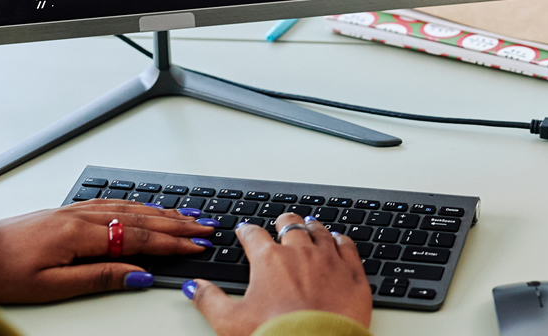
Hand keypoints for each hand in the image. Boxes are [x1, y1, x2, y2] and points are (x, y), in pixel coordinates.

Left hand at [0, 199, 213, 302]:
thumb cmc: (4, 272)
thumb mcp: (53, 286)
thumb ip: (99, 277)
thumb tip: (137, 274)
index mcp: (79, 234)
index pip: (138, 237)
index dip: (171, 242)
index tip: (196, 245)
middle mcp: (80, 216)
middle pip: (140, 218)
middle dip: (176, 224)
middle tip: (205, 227)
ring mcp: (73, 210)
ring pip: (129, 208)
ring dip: (162, 211)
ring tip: (187, 215)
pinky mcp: (66, 211)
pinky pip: (112, 204)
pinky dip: (137, 205)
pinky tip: (147, 207)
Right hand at [188, 213, 370, 335]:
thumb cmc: (276, 334)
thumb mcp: (230, 321)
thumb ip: (209, 300)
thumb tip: (195, 288)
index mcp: (269, 260)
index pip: (254, 236)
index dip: (247, 232)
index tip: (245, 231)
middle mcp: (300, 253)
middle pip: (290, 226)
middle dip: (283, 222)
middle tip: (281, 222)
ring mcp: (329, 260)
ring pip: (320, 233)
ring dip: (312, 228)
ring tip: (309, 225)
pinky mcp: (353, 273)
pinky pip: (347, 246)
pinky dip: (341, 240)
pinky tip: (339, 240)